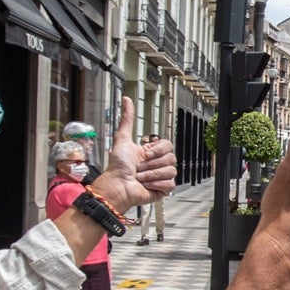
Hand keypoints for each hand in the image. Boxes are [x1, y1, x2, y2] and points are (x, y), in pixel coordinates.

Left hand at [90, 97, 175, 212]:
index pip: (168, 145)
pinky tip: (147, 185)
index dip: (158, 149)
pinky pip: (170, 183)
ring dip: (152, 175)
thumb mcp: (122, 139)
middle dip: (152, 164)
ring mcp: (160, 177)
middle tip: (139, 167)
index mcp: (150, 152)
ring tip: (141, 177)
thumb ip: (127, 120)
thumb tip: (126, 100)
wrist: (118, 187)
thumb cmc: (118, 167)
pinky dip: (157, 184)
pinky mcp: (163, 189)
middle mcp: (156, 164)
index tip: (146, 153)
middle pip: (171, 158)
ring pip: (171, 171)